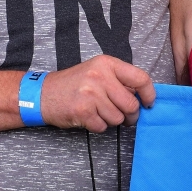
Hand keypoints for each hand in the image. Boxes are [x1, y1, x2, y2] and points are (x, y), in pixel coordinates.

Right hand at [40, 55, 155, 131]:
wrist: (42, 94)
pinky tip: (88, 117)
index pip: (141, 78)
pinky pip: (103, 127)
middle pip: (131, 104)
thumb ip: (119, 80)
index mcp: (107, 64)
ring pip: (118, 118)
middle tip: (122, 115)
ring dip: (111, 120)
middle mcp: (99, 76)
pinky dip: (98, 126)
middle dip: (130, 115)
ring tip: (98, 112)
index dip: (149, 94)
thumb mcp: (97, 72)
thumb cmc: (74, 85)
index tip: (149, 103)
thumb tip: (144, 97)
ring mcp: (90, 94)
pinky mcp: (82, 111)